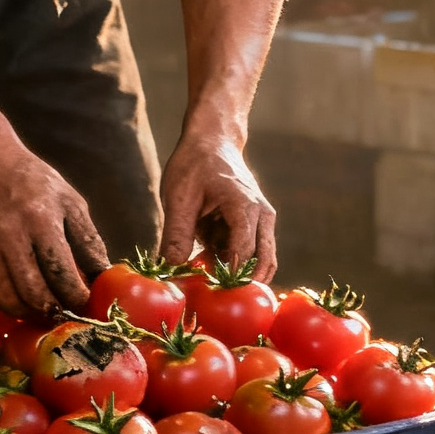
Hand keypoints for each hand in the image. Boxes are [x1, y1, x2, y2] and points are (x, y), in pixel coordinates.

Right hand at [0, 143, 106, 317]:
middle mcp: (7, 236)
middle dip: (53, 311)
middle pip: (32, 292)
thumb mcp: (70, 202)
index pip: (60, 271)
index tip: (87, 303)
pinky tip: (24, 301)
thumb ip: (88, 240)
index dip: (76, 295)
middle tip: (67, 315)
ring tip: (47, 311)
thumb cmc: (34, 183)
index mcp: (39, 219)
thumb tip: (103, 275)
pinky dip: (8, 305)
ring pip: (7, 300)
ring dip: (30, 314)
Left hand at [159, 128, 276, 279]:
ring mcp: (263, 220)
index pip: (243, 253)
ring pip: (259, 260)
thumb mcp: (178, 198)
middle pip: (263, 262)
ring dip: (235, 269)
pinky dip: (232, 258)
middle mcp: (262, 216)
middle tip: (213, 293)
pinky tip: (207, 249)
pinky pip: (250, 251)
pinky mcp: (257, 224)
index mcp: (245, 207)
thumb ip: (176, 234)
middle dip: (240, 281)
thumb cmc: (195, 163)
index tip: (204, 288)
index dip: (226, 275)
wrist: (213, 140)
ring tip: (204, 264)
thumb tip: (171, 268)